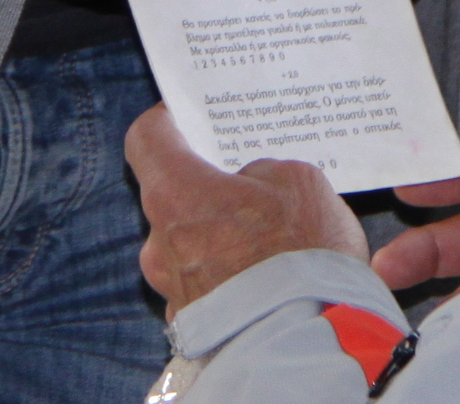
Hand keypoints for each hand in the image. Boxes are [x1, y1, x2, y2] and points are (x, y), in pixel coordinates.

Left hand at [125, 105, 369, 314]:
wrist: (313, 341)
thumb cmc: (303, 252)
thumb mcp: (297, 181)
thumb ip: (262, 172)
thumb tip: (250, 184)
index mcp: (176, 194)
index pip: (146, 141)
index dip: (166, 124)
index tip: (185, 117)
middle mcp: (160, 244)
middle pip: (169, 198)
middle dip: (204, 191)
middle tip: (245, 186)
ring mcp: (172, 290)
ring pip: (187, 247)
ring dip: (217, 239)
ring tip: (265, 240)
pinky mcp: (191, 327)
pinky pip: (204, 287)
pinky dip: (227, 279)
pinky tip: (264, 278)